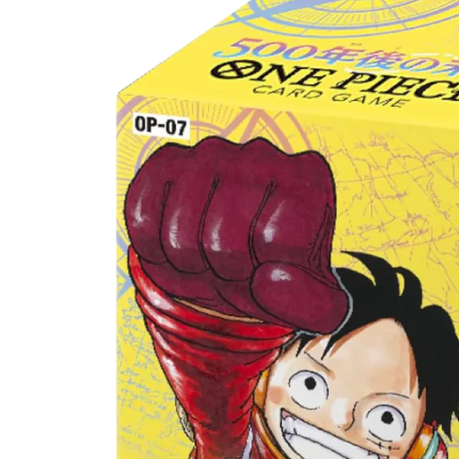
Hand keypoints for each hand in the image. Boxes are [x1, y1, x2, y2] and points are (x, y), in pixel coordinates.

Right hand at [125, 136, 348, 331]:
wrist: (243, 267)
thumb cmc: (283, 277)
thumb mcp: (315, 306)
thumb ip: (308, 302)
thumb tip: (268, 278)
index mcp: (309, 179)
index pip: (274, 241)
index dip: (265, 274)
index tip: (272, 267)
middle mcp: (261, 154)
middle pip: (222, 241)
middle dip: (225, 272)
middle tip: (237, 267)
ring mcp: (211, 152)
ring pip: (180, 234)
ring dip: (191, 264)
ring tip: (211, 257)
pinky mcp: (167, 161)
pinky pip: (142, 217)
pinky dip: (154, 249)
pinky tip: (181, 243)